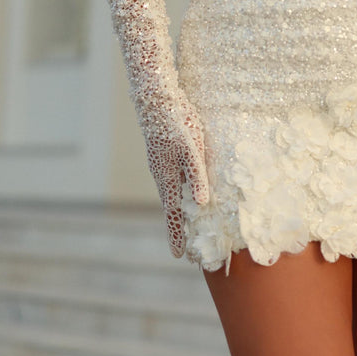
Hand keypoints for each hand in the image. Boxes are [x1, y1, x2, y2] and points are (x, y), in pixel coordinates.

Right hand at [141, 98, 209, 257]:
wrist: (155, 99)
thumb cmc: (175, 122)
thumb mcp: (191, 148)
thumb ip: (196, 175)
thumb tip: (201, 203)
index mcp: (167, 178)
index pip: (172, 214)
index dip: (176, 234)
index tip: (178, 256)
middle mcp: (162, 175)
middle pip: (171, 207)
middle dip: (178, 227)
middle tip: (186, 249)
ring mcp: (161, 165)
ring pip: (172, 194)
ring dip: (179, 211)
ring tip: (187, 226)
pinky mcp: (164, 155)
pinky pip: (173, 181)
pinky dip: (179, 193)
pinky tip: (186, 193)